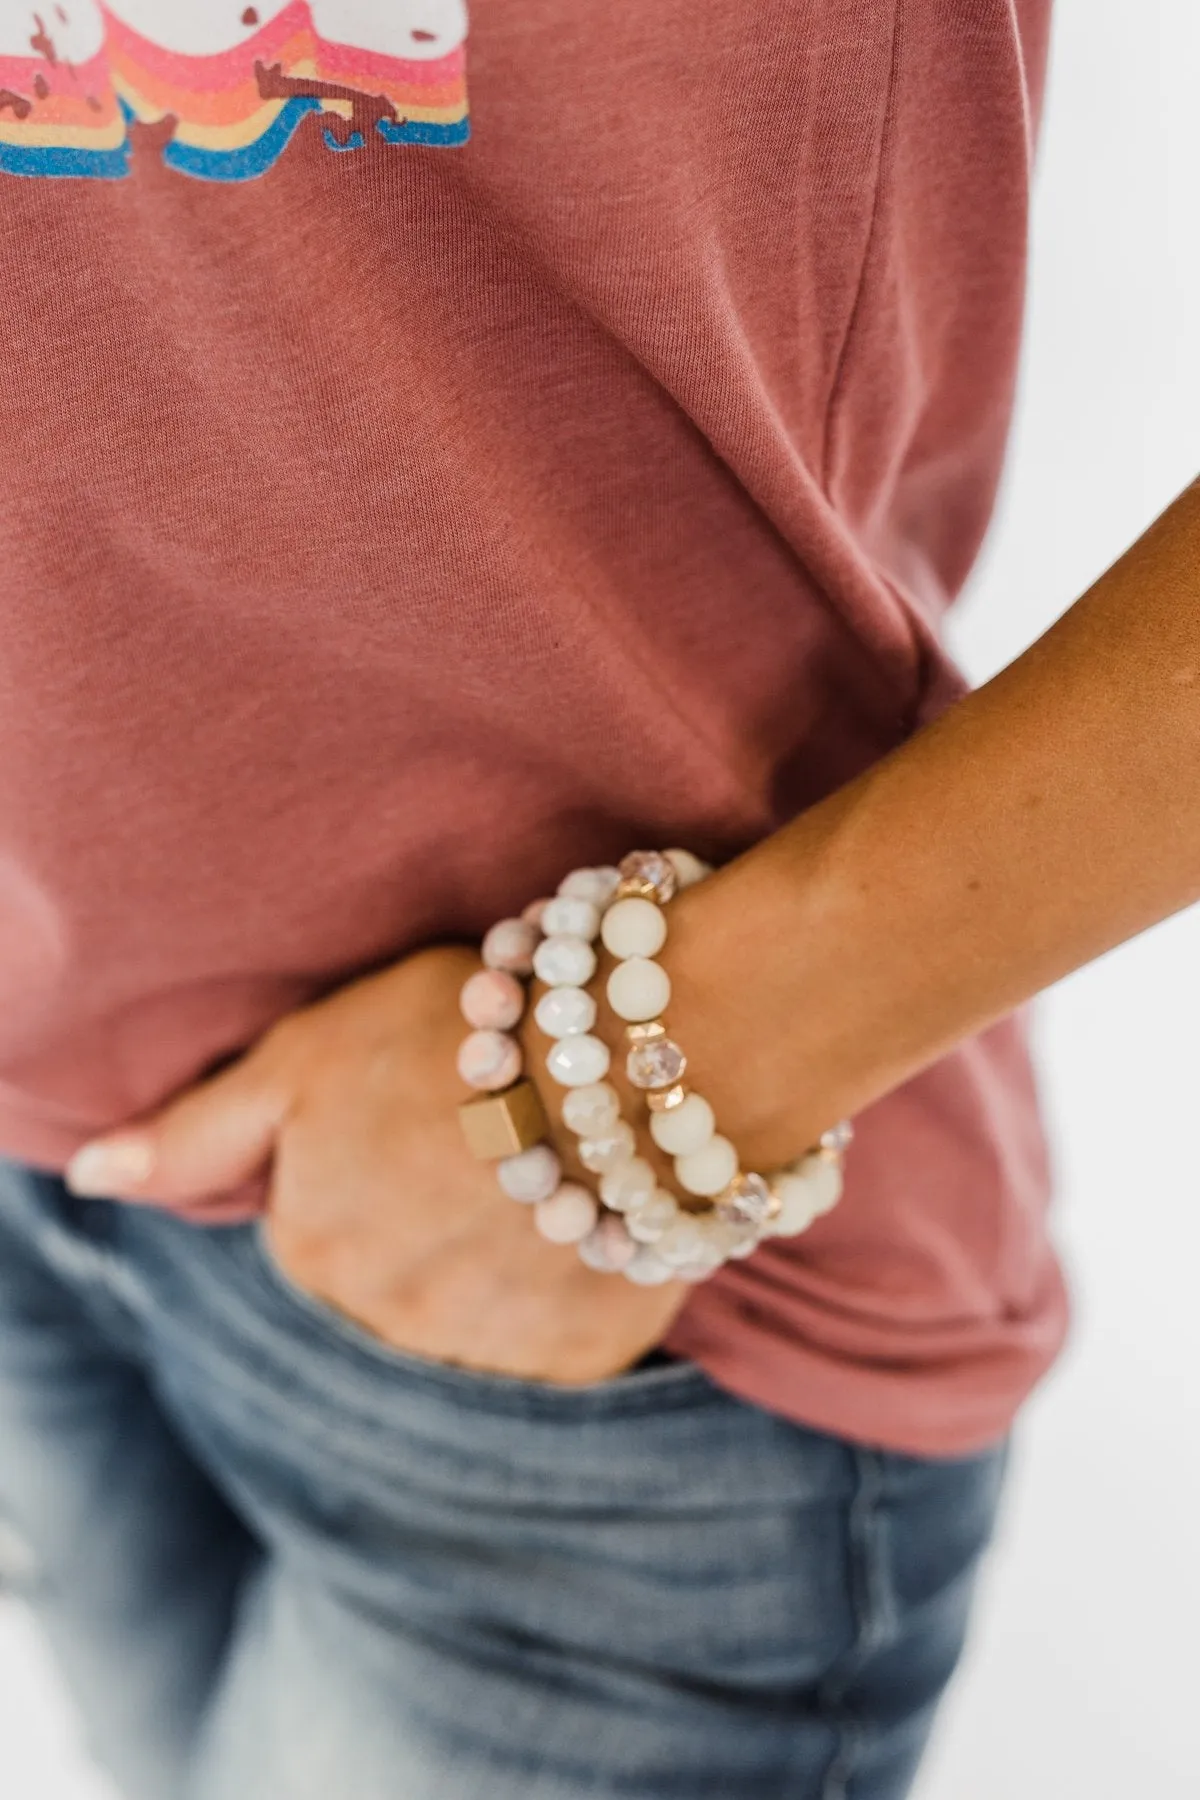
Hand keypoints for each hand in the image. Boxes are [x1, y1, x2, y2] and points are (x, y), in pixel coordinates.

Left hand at [64, 948, 684, 1382]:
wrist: (632, 1057)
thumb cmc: (460, 1031)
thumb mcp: (303, 1057)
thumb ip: (193, 1131)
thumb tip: (87, 1178)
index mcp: (313, 1248)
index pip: (320, 1223)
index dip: (375, 1153)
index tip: (430, 1100)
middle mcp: (388, 1322)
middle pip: (395, 1276)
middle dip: (433, 1214)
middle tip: (490, 1129)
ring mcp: (487, 1351)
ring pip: (476, 1310)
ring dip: (502, 1253)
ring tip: (553, 1161)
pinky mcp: (579, 1362)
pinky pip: (556, 1335)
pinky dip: (569, 1284)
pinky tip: (592, 1208)